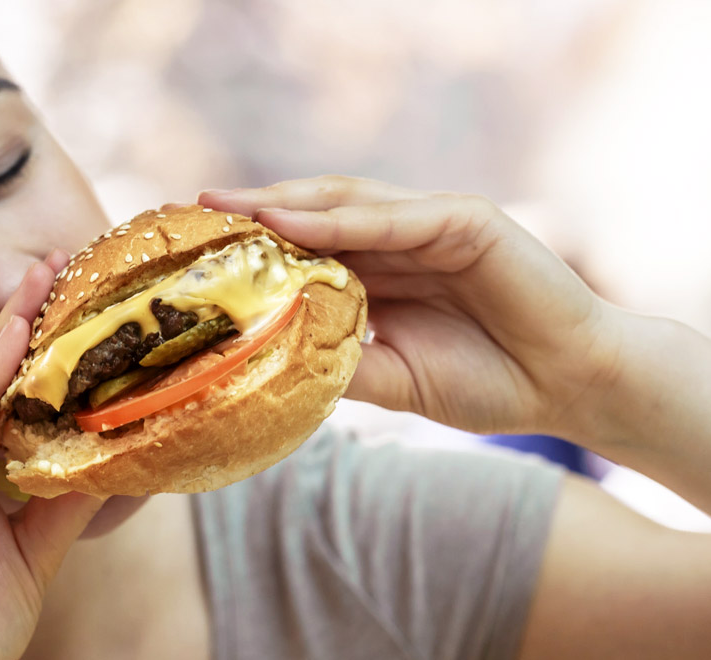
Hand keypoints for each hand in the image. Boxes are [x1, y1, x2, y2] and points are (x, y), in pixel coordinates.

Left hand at [200, 177, 620, 438]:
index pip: (306, 246)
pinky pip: (395, 218)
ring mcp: (432, 223)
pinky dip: (343, 220)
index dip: (255, 244)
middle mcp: (399, 239)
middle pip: (315, 214)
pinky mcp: (466, 220)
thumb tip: (261, 366)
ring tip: (233, 207)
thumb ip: (335, 361)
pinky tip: (293, 223)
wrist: (565, 388)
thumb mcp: (389, 378)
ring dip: (287, 204)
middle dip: (256, 210)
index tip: (200, 250)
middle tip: (199, 208)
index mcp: (380, 272)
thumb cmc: (484, 383)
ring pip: (347, 204)